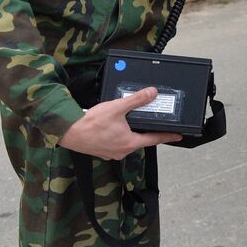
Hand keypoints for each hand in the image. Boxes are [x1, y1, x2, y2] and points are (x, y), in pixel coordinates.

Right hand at [57, 88, 182, 160]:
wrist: (68, 132)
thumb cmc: (91, 123)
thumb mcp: (117, 107)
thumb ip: (136, 100)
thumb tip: (151, 93)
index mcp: (130, 143)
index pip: (154, 139)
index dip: (167, 136)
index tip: (178, 135)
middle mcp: (123, 151)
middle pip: (141, 140)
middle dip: (146, 130)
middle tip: (153, 122)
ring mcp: (112, 153)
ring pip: (128, 141)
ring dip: (131, 132)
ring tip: (130, 120)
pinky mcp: (103, 151)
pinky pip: (117, 142)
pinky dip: (120, 134)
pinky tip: (115, 126)